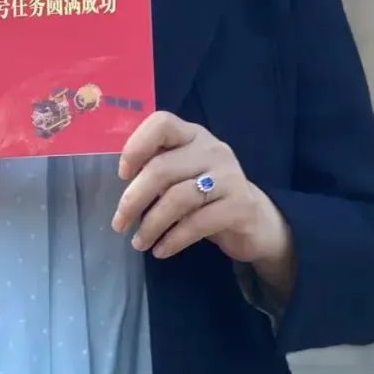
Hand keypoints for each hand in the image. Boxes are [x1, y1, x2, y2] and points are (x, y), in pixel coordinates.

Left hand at [112, 112, 294, 290]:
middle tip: (119, 224)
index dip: (136, 146)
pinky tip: (161, 250)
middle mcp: (212, 149)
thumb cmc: (206, 194)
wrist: (254, 220)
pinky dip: (174, 239)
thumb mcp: (183, 174)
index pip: (162, 123)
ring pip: (178, 198)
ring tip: (139, 242)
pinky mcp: (240, 205)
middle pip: (162, 168)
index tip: (122, 174)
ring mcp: (229, 176)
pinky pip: (197, 223)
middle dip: (134, 200)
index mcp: (193, 135)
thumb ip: (158, 169)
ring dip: (151, 225)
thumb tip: (121, 184)